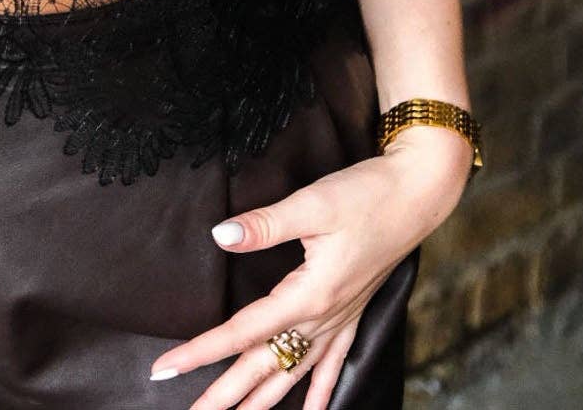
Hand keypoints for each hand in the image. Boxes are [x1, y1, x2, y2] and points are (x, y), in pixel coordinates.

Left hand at [146, 127, 472, 408]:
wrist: (417, 194)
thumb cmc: (366, 194)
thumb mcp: (312, 203)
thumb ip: (265, 224)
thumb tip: (220, 235)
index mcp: (309, 295)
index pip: (243, 332)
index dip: (200, 351)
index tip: (164, 368)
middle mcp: (324, 317)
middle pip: (265, 366)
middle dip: (225, 395)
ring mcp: (341, 319)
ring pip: (295, 374)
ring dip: (262, 401)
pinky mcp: (354, 312)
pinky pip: (333, 365)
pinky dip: (320, 393)